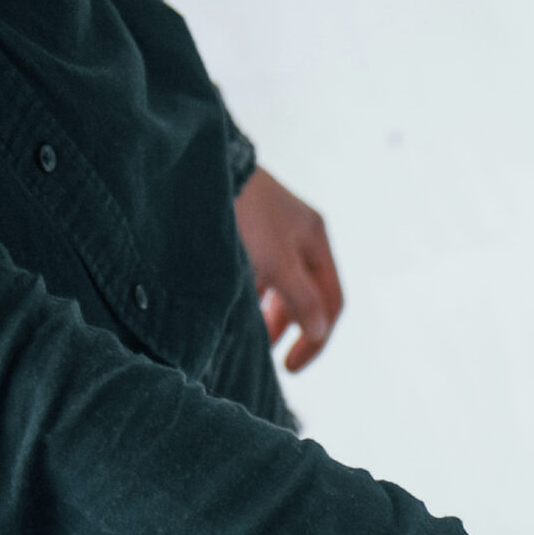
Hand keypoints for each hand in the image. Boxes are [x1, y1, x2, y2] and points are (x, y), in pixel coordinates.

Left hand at [234, 167, 342, 370]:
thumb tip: (318, 332)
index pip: (331, 302)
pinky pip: (258, 274)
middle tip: (270, 357)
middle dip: (292, 329)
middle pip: (308, 296)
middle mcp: (299, 236)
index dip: (316, 340)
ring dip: (271, 315)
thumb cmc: (245, 214)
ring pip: (281, 286)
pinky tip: (235, 307)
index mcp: (317, 240)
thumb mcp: (278, 265)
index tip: (289, 367)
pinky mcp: (246, 230)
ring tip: (250, 336)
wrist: (202, 167)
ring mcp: (273, 232)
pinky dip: (252, 296)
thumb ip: (302, 302)